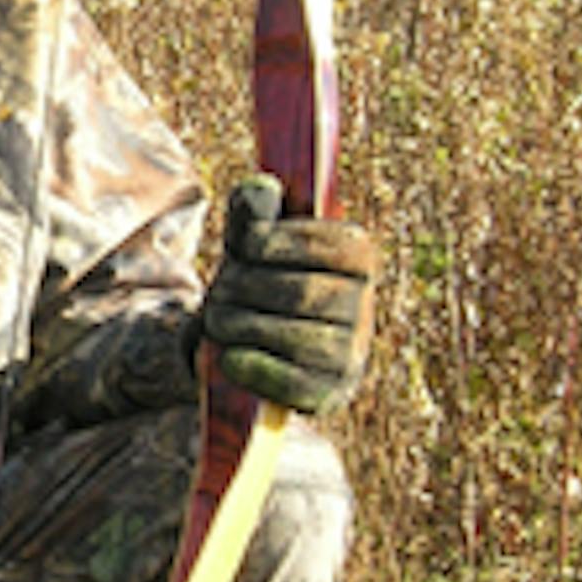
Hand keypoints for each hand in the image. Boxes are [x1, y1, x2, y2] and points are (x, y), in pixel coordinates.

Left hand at [201, 175, 376, 414]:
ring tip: (219, 319)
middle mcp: (363, 306)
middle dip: (244, 287)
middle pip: (299, 291)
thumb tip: (260, 189)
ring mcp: (351, 354)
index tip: (243, 246)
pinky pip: (291, 381)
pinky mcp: (328, 392)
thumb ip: (252, 213)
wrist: (249, 345)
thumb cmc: (255, 281)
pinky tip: (229, 357)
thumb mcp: (250, 244)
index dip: (270, 242)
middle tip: (218, 290)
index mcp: (358, 257)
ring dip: (239, 324)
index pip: (321, 245)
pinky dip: (251, 367)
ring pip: (293, 335)